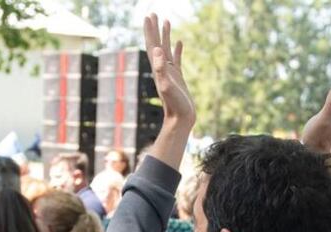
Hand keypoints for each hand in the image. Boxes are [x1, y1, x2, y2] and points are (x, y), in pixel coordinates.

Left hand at [144, 14, 194, 129]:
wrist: (181, 119)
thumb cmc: (174, 105)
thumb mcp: (167, 85)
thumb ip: (160, 68)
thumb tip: (157, 49)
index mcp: (158, 68)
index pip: (152, 45)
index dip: (150, 31)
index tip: (149, 16)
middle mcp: (161, 68)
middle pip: (156, 44)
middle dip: (154, 28)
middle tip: (153, 13)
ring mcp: (170, 72)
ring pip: (166, 49)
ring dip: (165, 35)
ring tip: (166, 21)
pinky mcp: (178, 77)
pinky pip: (176, 59)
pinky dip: (177, 49)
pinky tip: (180, 42)